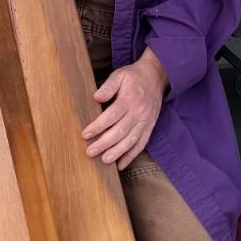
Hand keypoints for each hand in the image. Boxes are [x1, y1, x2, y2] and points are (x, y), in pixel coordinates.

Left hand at [82, 50, 168, 169]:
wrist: (155, 76)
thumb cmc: (134, 77)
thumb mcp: (119, 75)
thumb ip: (108, 86)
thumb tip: (96, 97)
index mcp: (129, 99)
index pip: (112, 116)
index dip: (98, 126)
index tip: (85, 134)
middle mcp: (139, 112)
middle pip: (120, 131)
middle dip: (104, 143)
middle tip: (90, 152)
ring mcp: (145, 122)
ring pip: (131, 141)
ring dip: (117, 152)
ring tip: (104, 160)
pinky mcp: (149, 127)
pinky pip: (141, 144)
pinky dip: (131, 156)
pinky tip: (120, 164)